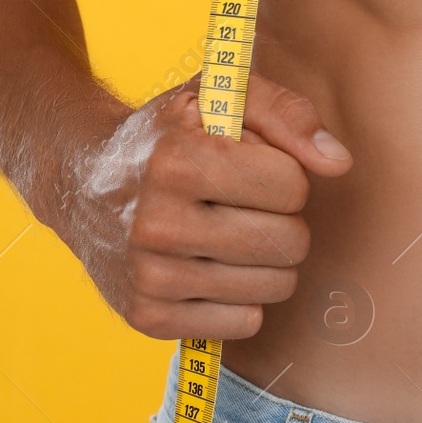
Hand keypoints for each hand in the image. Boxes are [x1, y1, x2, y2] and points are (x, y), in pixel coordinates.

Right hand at [60, 73, 351, 338]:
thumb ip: (288, 114)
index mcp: (175, 162)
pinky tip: (210, 268)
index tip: (250, 167)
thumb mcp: (222, 100)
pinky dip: (241, 298)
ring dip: (266, 261)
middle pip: (290, 242)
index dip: (283, 174)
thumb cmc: (170, 136)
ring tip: (228, 235)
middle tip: (243, 205)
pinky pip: (247, 322)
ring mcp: (149, 277)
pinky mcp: (148, 318)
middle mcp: (156, 223)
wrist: (83, 182)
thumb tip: (338, 163)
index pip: (292, 186)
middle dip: (281, 220)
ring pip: (275, 286)